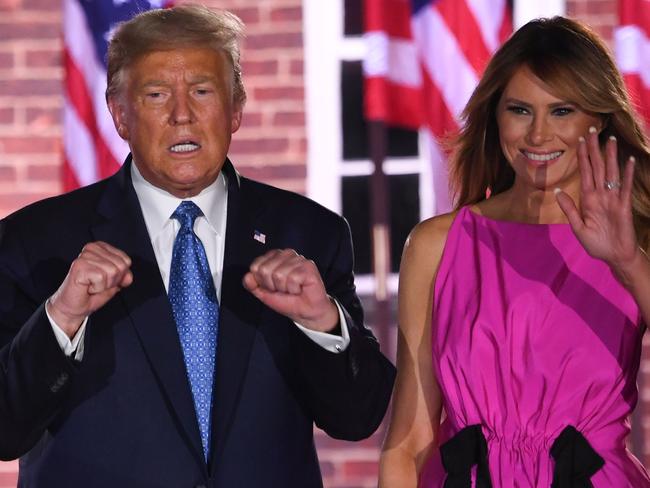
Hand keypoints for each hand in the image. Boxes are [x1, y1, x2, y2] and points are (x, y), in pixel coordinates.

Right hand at [48, 241, 132, 337]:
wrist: (72, 307)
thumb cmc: (90, 294)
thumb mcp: (113, 283)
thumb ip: (124, 276)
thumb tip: (128, 276)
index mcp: (101, 248)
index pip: (126, 260)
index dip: (120, 276)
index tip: (105, 281)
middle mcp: (92, 248)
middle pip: (121, 266)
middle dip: (113, 281)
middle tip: (97, 285)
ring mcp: (85, 256)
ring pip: (112, 271)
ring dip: (104, 285)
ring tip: (91, 286)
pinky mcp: (79, 266)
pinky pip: (101, 277)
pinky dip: (97, 288)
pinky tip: (87, 287)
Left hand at [242, 249, 338, 331]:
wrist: (305, 313)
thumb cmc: (288, 300)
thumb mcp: (264, 293)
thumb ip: (252, 284)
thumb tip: (248, 276)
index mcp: (274, 257)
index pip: (256, 266)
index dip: (262, 282)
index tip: (273, 287)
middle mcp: (286, 254)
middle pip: (265, 270)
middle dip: (272, 286)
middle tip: (284, 290)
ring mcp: (298, 259)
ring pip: (278, 274)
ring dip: (284, 288)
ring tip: (293, 289)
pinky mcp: (308, 266)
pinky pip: (292, 278)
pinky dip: (294, 289)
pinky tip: (300, 288)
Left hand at [555, 128, 640, 275]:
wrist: (615, 256)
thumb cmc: (597, 243)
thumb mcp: (578, 227)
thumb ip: (569, 209)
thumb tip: (558, 190)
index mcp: (588, 199)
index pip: (584, 173)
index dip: (582, 157)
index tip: (579, 140)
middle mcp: (600, 195)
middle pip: (597, 167)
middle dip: (593, 149)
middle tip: (591, 130)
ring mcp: (613, 199)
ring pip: (610, 173)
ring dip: (610, 156)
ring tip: (609, 139)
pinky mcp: (623, 206)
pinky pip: (624, 188)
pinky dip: (626, 174)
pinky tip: (628, 161)